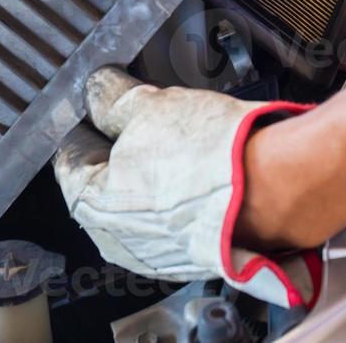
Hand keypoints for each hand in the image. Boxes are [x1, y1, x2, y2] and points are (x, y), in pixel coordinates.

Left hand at [53, 67, 319, 307]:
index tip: (96, 108)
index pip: (69, 159)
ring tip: (179, 142)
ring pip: (141, 202)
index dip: (84, 125)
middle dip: (119, 149)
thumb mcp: (148, 105)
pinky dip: (180, 195)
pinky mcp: (195, 256)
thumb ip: (110, 97)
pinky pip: (174, 219)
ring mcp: (158, 254)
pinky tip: (199, 169)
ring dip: (152, 173)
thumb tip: (98, 89)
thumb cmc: (210, 157)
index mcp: (92, 206)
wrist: (276, 189)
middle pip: (105, 183)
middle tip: (142, 119)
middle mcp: (119, 240)